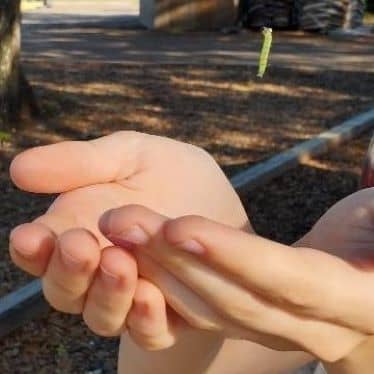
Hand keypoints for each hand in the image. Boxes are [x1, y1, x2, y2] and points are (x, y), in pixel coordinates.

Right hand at [9, 131, 249, 346]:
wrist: (220, 203)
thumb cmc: (172, 174)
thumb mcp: (131, 156)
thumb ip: (81, 163)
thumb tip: (18, 168)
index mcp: (80, 230)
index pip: (43, 251)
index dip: (32, 249)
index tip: (30, 236)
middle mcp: (99, 270)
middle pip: (65, 289)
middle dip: (69, 271)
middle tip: (81, 244)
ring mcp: (133, 295)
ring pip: (102, 315)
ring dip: (106, 294)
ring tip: (118, 263)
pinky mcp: (167, 315)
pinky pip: (149, 330)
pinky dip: (145, 319)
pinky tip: (151, 295)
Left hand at [99, 189, 373, 361]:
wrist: (372, 286)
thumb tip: (371, 161)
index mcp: (357, 301)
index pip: (291, 282)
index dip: (237, 257)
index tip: (179, 226)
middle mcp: (317, 328)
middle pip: (236, 298)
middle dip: (176, 260)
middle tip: (121, 220)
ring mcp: (280, 333)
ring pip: (212, 308)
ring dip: (161, 270)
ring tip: (120, 229)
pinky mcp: (255, 324)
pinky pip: (206, 310)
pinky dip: (169, 285)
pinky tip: (137, 253)